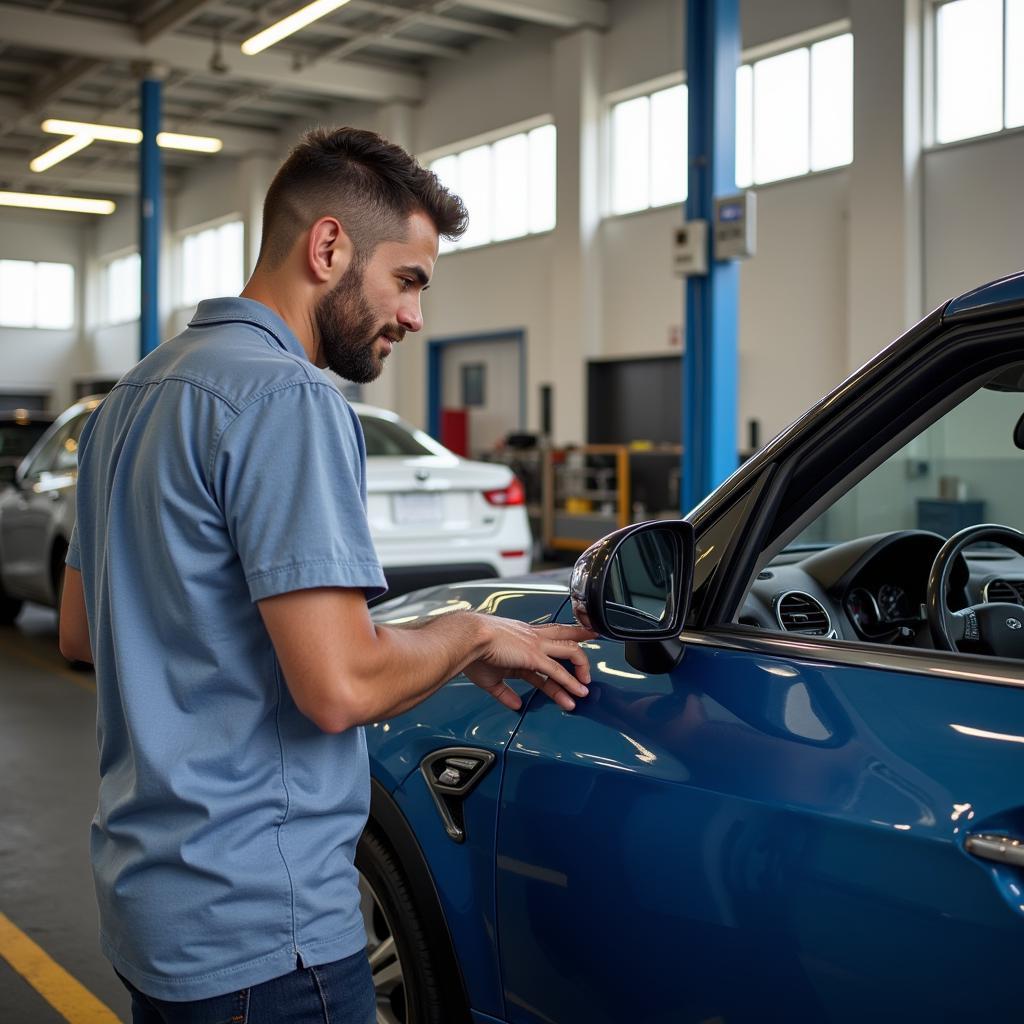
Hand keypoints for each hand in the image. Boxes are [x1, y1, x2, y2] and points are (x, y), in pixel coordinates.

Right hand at [463, 619, 596, 711]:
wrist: (467, 638)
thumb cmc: (472, 651)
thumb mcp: (490, 676)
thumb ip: (505, 692)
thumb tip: (514, 704)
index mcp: (520, 639)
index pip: (547, 643)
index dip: (560, 642)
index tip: (570, 640)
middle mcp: (531, 638)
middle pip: (564, 636)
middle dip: (581, 636)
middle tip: (595, 636)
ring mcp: (535, 646)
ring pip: (569, 652)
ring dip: (581, 669)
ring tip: (585, 687)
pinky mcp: (535, 656)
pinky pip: (558, 671)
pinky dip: (569, 683)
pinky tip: (576, 692)